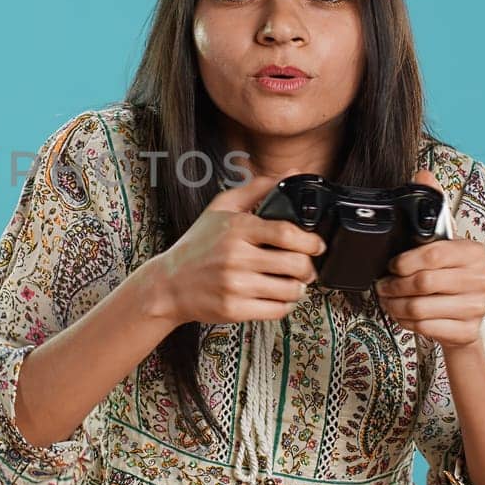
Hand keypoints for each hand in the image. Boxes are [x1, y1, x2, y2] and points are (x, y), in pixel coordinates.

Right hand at [140, 171, 326, 326]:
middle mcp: (235, 257)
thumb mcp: (220, 209)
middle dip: (309, 267)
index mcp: (236, 229)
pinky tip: (277, 296)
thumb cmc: (196, 246)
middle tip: (307, 267)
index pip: (285, 233)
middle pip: (294, 263)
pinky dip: (284, 305)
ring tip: (292, 282)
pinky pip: (276, 310)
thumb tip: (291, 173)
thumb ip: (257, 189)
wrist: (168, 284)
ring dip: (299, 287)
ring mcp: (234, 285)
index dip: (310, 240)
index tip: (316, 244)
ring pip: (289, 290)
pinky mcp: (234, 309)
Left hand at [373, 169, 484, 348]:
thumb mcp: (442, 242)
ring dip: (396, 305)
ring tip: (389, 301)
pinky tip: (404, 315)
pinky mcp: (469, 332)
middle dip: (394, 286)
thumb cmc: (448, 275)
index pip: (434, 253)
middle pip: (424, 282)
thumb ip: (432, 208)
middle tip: (382, 286)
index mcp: (475, 252)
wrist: (466, 319)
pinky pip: (426, 327)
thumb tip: (424, 173)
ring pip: (421, 307)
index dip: (405, 261)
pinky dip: (407, 322)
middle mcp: (482, 279)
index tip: (393, 265)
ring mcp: (478, 307)